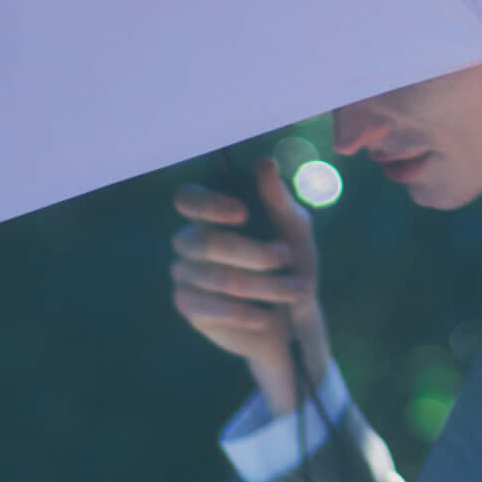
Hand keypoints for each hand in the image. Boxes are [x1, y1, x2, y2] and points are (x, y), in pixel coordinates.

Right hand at [171, 159, 331, 418]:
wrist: (293, 318)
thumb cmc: (293, 264)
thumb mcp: (295, 231)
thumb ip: (278, 199)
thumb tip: (264, 162)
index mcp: (212, 214)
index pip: (188, 199)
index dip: (210, 204)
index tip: (244, 213)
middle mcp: (190, 240)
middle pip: (206, 242)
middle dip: (256, 254)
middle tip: (290, 259)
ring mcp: (184, 273)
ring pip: (216, 277)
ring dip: (264, 285)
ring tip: (296, 291)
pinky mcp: (188, 305)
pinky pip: (209, 306)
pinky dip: (243, 312)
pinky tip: (265, 316)